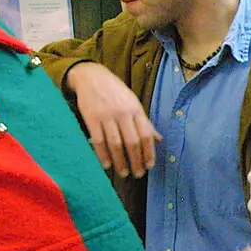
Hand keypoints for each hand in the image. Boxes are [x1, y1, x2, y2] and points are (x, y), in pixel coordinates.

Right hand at [65, 63, 158, 177]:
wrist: (91, 76)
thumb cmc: (115, 92)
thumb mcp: (133, 102)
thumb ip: (145, 122)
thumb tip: (158, 139)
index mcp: (136, 109)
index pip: (146, 135)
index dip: (149, 152)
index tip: (149, 166)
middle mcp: (123, 113)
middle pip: (132, 142)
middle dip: (136, 161)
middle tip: (138, 174)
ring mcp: (107, 116)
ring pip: (116, 144)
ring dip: (120, 161)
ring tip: (123, 173)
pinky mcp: (91, 118)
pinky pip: (98, 141)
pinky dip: (103, 155)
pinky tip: (107, 165)